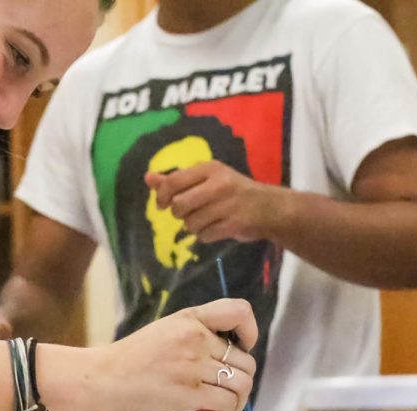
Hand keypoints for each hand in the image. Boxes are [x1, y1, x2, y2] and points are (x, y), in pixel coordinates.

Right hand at [87, 299, 256, 410]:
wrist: (100, 379)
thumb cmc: (130, 361)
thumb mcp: (164, 333)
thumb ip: (195, 337)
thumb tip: (231, 360)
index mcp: (189, 319)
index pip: (240, 311)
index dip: (250, 333)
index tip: (238, 350)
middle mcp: (194, 337)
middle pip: (246, 361)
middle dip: (239, 382)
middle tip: (217, 392)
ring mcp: (191, 364)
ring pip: (242, 384)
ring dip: (235, 402)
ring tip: (213, 407)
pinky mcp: (187, 391)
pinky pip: (227, 403)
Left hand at [146, 161, 285, 242]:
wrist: (268, 207)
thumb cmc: (231, 192)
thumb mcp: (205, 179)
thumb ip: (175, 180)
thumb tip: (147, 178)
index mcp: (209, 169)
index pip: (173, 182)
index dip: (162, 196)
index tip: (163, 204)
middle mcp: (218, 184)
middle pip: (179, 206)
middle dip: (180, 214)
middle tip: (191, 211)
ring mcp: (228, 205)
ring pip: (191, 224)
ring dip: (194, 226)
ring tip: (208, 219)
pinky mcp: (234, 224)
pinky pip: (204, 236)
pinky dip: (206, 235)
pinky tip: (217, 227)